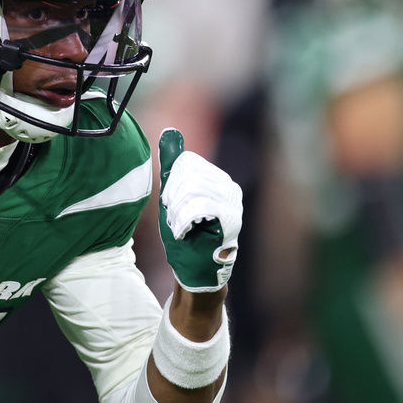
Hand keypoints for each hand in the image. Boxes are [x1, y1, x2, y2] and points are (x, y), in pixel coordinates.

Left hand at [158, 128, 242, 292]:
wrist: (196, 269)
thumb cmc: (186, 234)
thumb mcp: (174, 196)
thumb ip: (173, 166)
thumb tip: (170, 132)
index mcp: (216, 178)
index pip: (187, 163)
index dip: (171, 183)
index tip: (171, 204)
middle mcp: (229, 187)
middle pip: (189, 174)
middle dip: (173, 197)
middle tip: (176, 219)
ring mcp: (233, 203)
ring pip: (193, 189)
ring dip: (177, 211)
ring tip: (180, 227)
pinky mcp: (231, 219)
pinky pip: (200, 205)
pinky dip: (184, 219)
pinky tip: (182, 231)